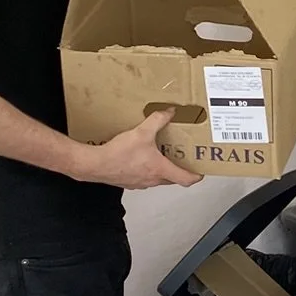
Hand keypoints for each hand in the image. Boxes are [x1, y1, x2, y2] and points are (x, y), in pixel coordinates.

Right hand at [79, 110, 203, 188]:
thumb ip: (158, 120)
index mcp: (161, 170)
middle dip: (179, 170)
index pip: (186, 179)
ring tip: (162, 154)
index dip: (196, 176)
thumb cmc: (118, 154)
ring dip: (162, 169)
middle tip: (183, 158)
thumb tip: (170, 112)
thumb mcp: (142, 132)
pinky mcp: (128, 182)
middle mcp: (152, 180)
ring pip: (158, 179)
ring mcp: (140, 183)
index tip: (200, 171)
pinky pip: (143, 177)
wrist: (94, 165)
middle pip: (173, 179)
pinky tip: (140, 157)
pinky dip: (146, 169)